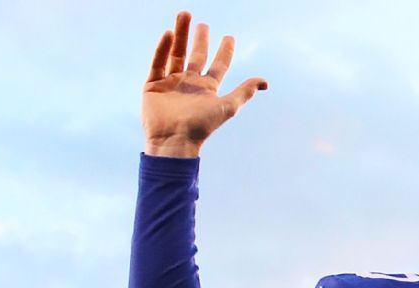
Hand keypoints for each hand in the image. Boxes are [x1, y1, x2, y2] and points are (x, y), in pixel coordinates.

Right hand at [142, 11, 267, 156]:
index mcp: (207, 89)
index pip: (218, 65)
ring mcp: (171, 84)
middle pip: (196, 55)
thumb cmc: (202, 126)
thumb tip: (266, 82)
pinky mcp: (153, 86)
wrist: (174, 140)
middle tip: (202, 23)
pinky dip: (162, 48)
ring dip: (179, 35)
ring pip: (176, 54)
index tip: (229, 37)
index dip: (224, 51)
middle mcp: (190, 84)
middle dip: (199, 39)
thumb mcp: (227, 106)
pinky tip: (168, 33)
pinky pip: (158, 63)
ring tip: (184, 15)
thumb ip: (244, 92)